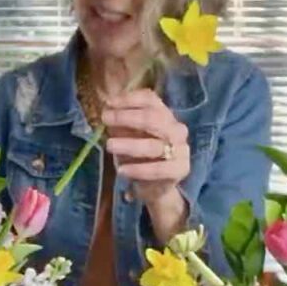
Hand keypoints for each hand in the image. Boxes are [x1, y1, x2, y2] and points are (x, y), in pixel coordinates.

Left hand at [102, 89, 189, 241]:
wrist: (156, 186)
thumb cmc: (140, 156)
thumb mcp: (128, 136)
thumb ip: (120, 125)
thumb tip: (107, 111)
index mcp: (164, 115)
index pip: (150, 99)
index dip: (128, 99)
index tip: (108, 103)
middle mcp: (176, 128)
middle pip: (153, 118)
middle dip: (126, 117)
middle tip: (105, 120)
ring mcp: (181, 149)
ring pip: (154, 145)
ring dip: (129, 144)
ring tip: (109, 146)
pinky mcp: (180, 169)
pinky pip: (158, 169)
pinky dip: (138, 169)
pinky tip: (122, 170)